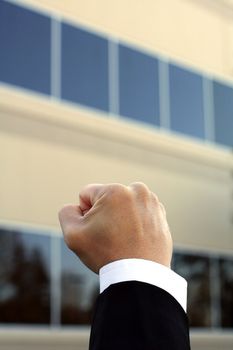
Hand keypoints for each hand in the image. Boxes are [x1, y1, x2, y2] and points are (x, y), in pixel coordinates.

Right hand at [58, 182, 172, 273]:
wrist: (140, 277)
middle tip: (110, 236)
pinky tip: (134, 241)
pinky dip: (135, 224)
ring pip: (124, 206)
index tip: (96, 231)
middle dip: (104, 214)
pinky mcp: (161, 215)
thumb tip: (76, 207)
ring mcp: (152, 203)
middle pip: (107, 199)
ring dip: (120, 218)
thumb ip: (66, 212)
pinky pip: (139, 214)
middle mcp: (137, 190)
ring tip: (123, 239)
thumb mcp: (73, 234)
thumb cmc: (107, 255)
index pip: (87, 195)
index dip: (85, 214)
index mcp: (115, 190)